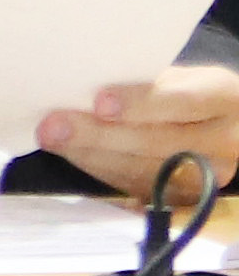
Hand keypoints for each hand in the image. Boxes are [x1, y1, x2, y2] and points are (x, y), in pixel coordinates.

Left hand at [44, 64, 238, 204]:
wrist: (215, 125)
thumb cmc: (186, 93)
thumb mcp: (178, 78)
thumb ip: (143, 84)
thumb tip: (81, 92)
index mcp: (225, 98)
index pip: (185, 101)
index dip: (141, 104)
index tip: (100, 102)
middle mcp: (225, 140)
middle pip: (159, 142)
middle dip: (100, 135)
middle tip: (54, 126)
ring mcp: (207, 175)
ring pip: (143, 169)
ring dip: (90, 155)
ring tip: (53, 139)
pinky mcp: (184, 197)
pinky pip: (135, 186)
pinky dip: (99, 168)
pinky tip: (73, 153)